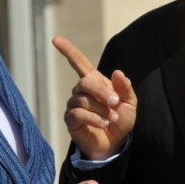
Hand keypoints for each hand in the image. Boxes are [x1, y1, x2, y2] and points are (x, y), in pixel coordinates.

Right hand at [52, 36, 136, 159]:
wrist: (115, 144)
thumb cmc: (120, 120)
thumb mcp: (129, 103)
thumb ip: (124, 88)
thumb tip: (117, 72)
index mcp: (94, 81)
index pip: (78, 62)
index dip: (67, 50)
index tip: (55, 39)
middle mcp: (81, 90)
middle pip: (85, 82)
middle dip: (102, 92)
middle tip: (115, 103)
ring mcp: (74, 104)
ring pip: (82, 99)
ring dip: (101, 109)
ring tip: (111, 119)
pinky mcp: (70, 120)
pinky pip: (78, 113)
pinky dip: (94, 118)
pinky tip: (103, 123)